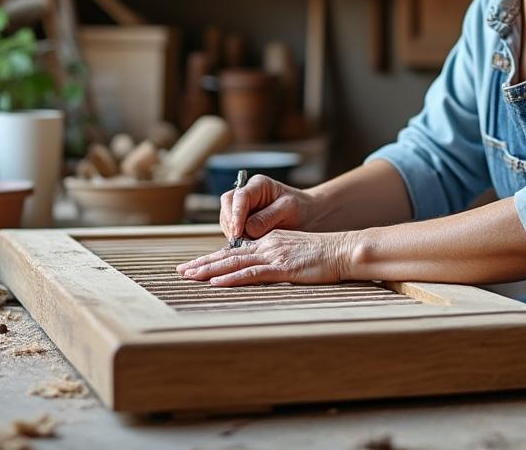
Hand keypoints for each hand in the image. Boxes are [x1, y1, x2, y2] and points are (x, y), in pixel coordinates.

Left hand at [176, 230, 354, 285]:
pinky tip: (216, 283)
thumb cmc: (325, 256)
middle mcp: (266, 245)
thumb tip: (262, 271)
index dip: (212, 259)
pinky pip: (252, 273)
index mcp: (269, 242)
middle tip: (181, 271)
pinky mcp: (283, 268)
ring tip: (189, 276)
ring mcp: (274, 255)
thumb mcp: (296, 254)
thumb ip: (277, 260)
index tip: (193, 266)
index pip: (235, 251)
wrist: (344, 250)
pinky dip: (232, 278)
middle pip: (228, 255)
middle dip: (202, 264)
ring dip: (209, 270)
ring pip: (234, 263)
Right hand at [220, 175, 315, 240]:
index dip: (236, 214)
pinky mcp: (243, 222)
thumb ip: (269, 217)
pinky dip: (237, 239)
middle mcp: (247, 194)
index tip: (238, 231)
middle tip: (239, 242)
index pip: (240, 196)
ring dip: (233, 233)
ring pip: (227, 219)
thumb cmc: (301, 208)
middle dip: (231, 224)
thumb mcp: (288, 209)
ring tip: (247, 246)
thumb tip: (248, 228)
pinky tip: (247, 247)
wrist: (308, 216)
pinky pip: (233, 230)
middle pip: (227, 206)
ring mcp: (243, 208)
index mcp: (258, 185)